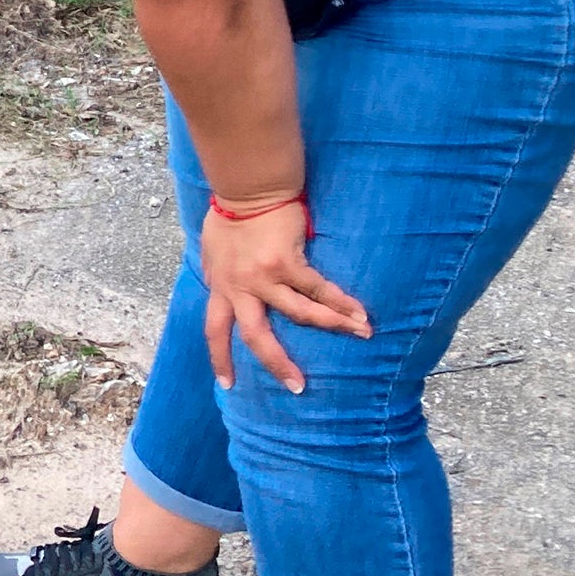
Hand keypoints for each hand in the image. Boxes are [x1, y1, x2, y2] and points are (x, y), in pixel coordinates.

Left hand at [202, 198, 370, 393]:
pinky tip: (361, 316)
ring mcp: (263, 277)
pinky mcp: (287, 263)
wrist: (246, 188)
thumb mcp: (213, 250)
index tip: (227, 384)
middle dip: (276, 364)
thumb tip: (223, 283)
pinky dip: (342, 304)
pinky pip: (319, 291)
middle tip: (296, 388)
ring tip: (358, 336)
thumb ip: (221, 272)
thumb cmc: (230, 214)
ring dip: (331, 328)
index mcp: (219, 285)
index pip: (215, 329)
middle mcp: (239, 287)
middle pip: (255, 336)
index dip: (220, 357)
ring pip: (298, 315)